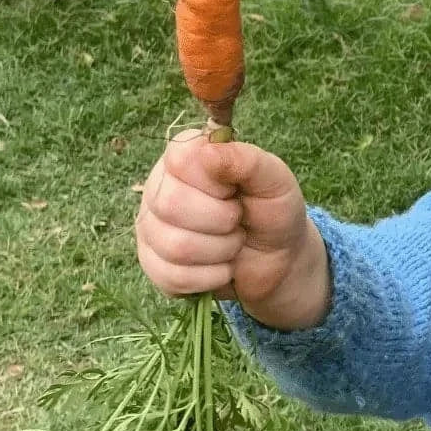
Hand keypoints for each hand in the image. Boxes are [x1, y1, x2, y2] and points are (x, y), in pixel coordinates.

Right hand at [135, 129, 327, 328]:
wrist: (280, 261)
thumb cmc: (274, 212)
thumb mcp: (275, 181)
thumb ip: (248, 161)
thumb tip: (208, 151)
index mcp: (185, 156)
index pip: (180, 161)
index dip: (217, 184)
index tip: (236, 191)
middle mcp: (159, 186)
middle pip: (170, 205)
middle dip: (223, 221)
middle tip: (238, 220)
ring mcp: (151, 226)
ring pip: (174, 246)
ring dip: (220, 251)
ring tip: (233, 243)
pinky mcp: (153, 264)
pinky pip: (172, 276)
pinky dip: (210, 278)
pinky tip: (222, 267)